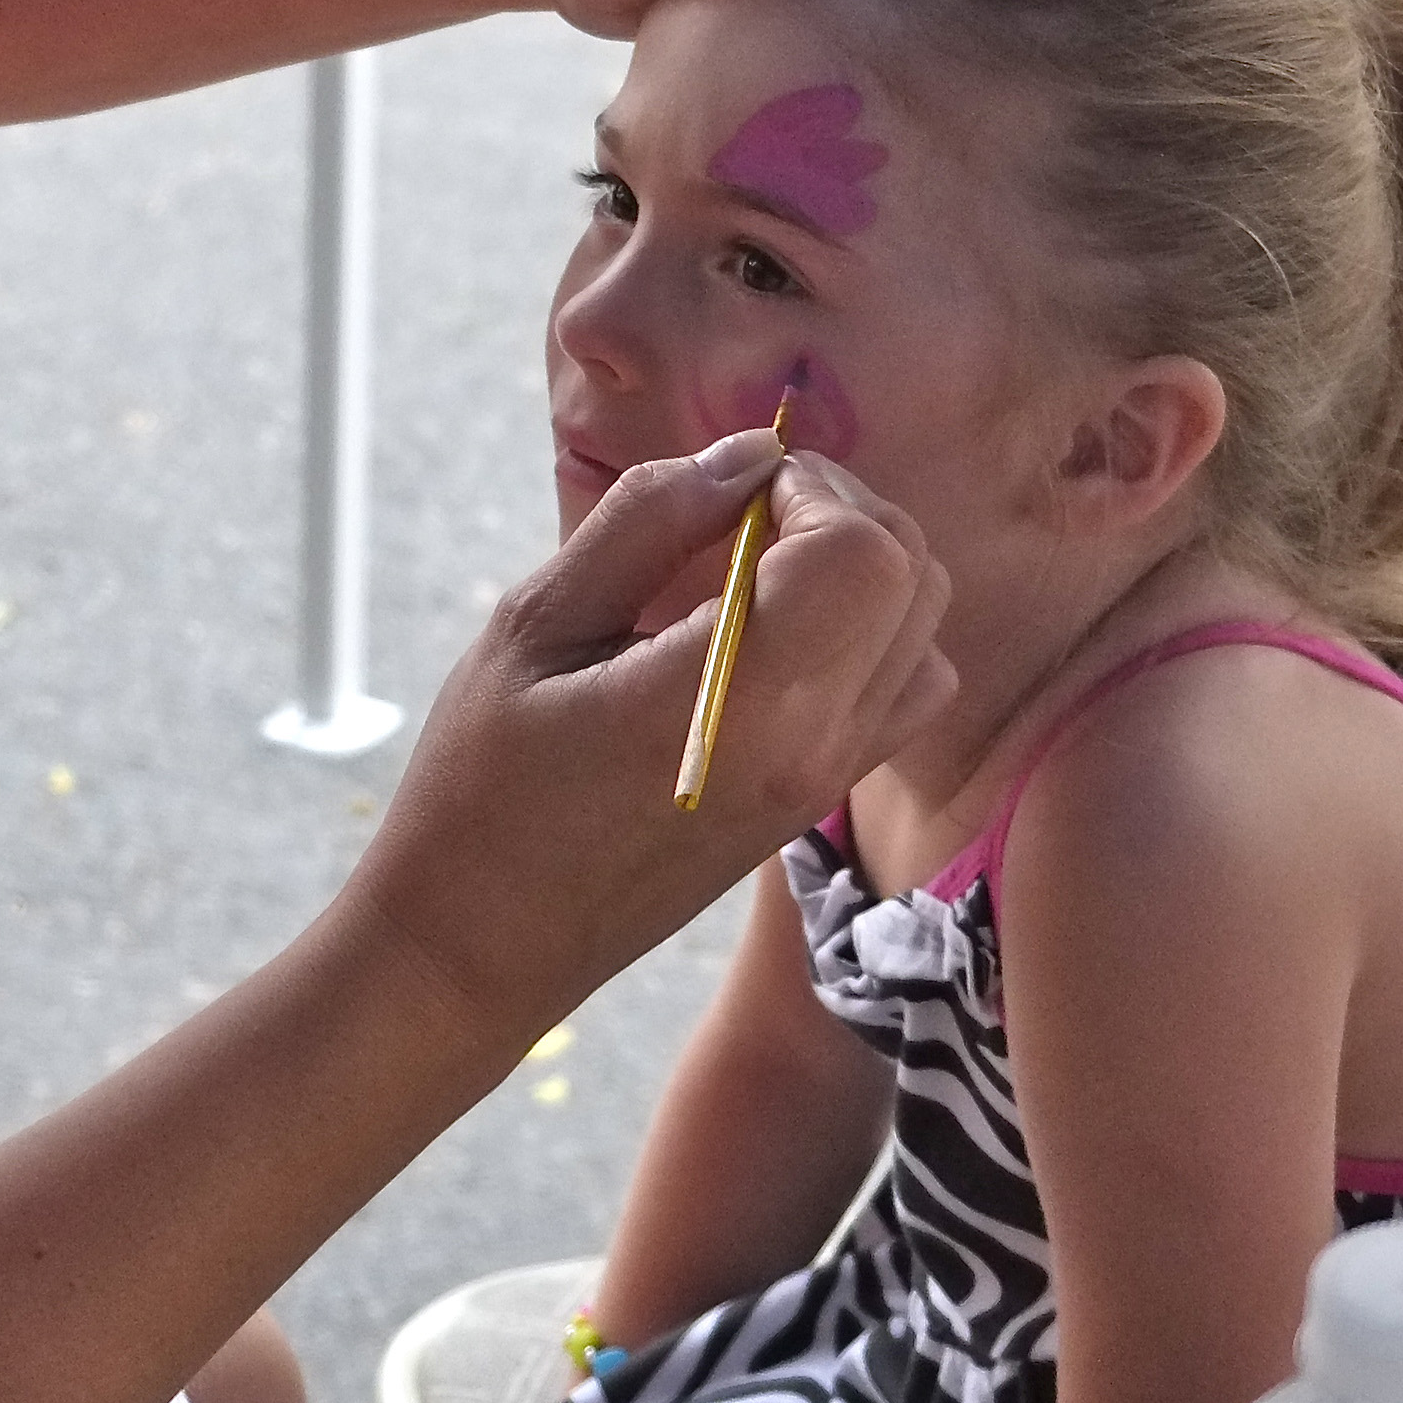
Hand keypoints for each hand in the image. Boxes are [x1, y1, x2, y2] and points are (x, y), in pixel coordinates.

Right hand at [342, 430, 954, 1034]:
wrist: (479, 948)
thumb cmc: (479, 786)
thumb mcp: (534, 626)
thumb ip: (646, 522)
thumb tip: (745, 454)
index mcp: (737, 699)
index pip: (863, 552)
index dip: (808, 489)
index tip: (726, 492)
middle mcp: (810, 744)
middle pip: (913, 576)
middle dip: (839, 512)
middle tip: (735, 517)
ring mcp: (824, 782)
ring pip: (923, 629)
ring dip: (858, 569)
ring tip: (750, 572)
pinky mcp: (816, 803)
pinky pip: (902, 690)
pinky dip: (865, 632)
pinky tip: (766, 634)